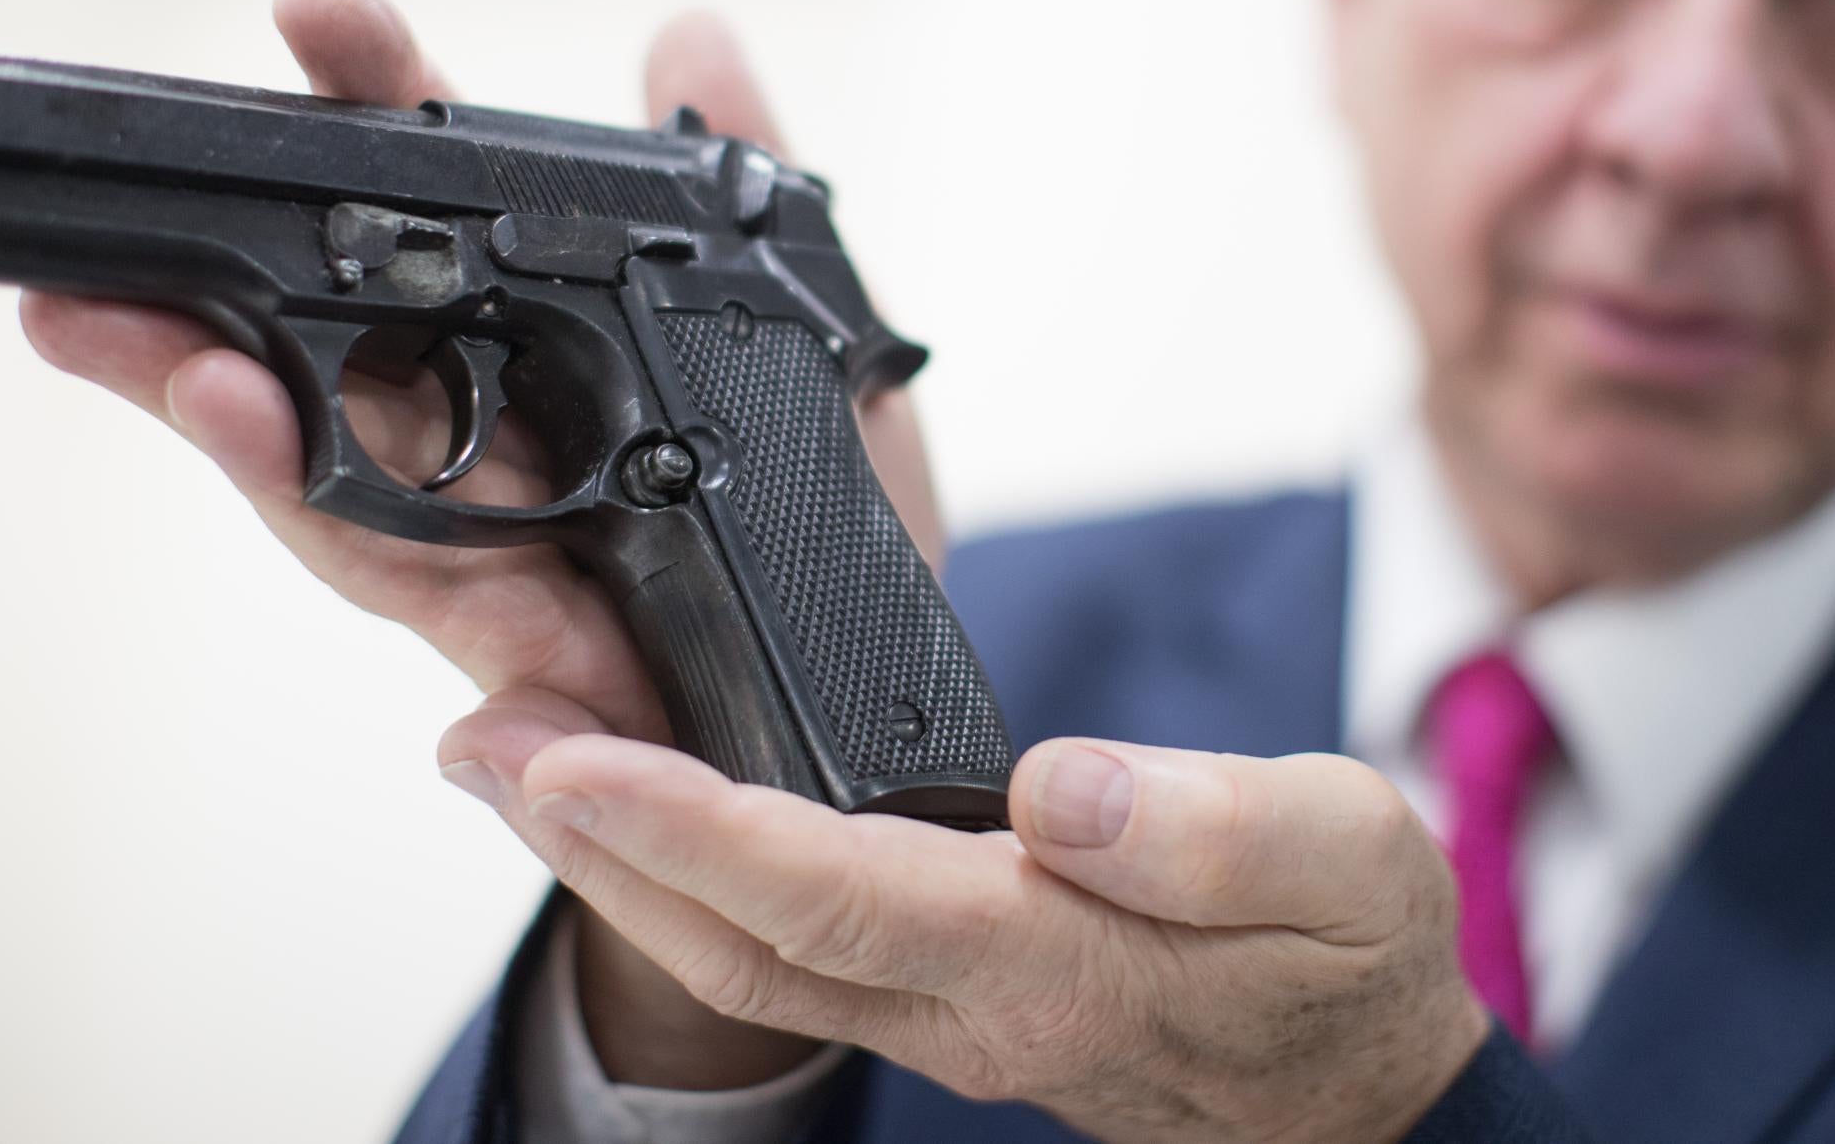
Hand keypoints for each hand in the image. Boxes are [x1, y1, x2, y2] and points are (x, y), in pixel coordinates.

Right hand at [21, 0, 939, 1087]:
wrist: (856, 699)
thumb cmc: (820, 515)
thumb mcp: (817, 338)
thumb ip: (760, 198)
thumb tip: (693, 33)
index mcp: (540, 340)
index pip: (439, 203)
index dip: (379, 108)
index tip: (320, 7)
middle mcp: (483, 449)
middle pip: (333, 363)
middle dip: (223, 304)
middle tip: (116, 244)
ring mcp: (499, 575)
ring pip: (356, 516)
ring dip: (270, 458)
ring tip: (206, 389)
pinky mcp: (547, 684)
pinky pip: (489, 675)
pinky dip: (470, 694)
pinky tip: (451, 696)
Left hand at [439, 719, 1492, 1143]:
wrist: (1360, 1092)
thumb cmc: (1351, 964)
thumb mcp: (1345, 866)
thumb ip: (1213, 832)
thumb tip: (1063, 788)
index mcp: (1050, 960)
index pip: (833, 896)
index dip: (690, 828)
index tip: (573, 758)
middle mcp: (966, 1005)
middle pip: (736, 941)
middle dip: (591, 843)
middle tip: (474, 742)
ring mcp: (944, 1013)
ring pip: (742, 952)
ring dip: (615, 858)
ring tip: (515, 762)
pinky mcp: (943, 992)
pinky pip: (786, 942)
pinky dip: (688, 871)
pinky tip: (649, 812)